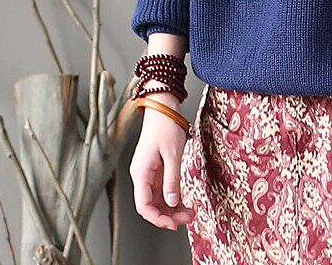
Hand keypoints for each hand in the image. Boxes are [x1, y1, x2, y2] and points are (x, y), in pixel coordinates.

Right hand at [129, 88, 194, 229]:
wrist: (163, 106)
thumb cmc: (165, 126)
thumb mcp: (173, 154)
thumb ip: (172, 179)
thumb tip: (172, 203)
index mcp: (141, 173)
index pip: (143, 205)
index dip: (157, 218)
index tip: (173, 224)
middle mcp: (142, 175)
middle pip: (151, 205)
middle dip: (168, 215)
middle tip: (187, 219)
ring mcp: (149, 172)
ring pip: (158, 199)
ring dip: (172, 208)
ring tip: (189, 213)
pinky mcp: (156, 168)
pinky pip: (162, 189)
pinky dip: (173, 197)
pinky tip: (184, 202)